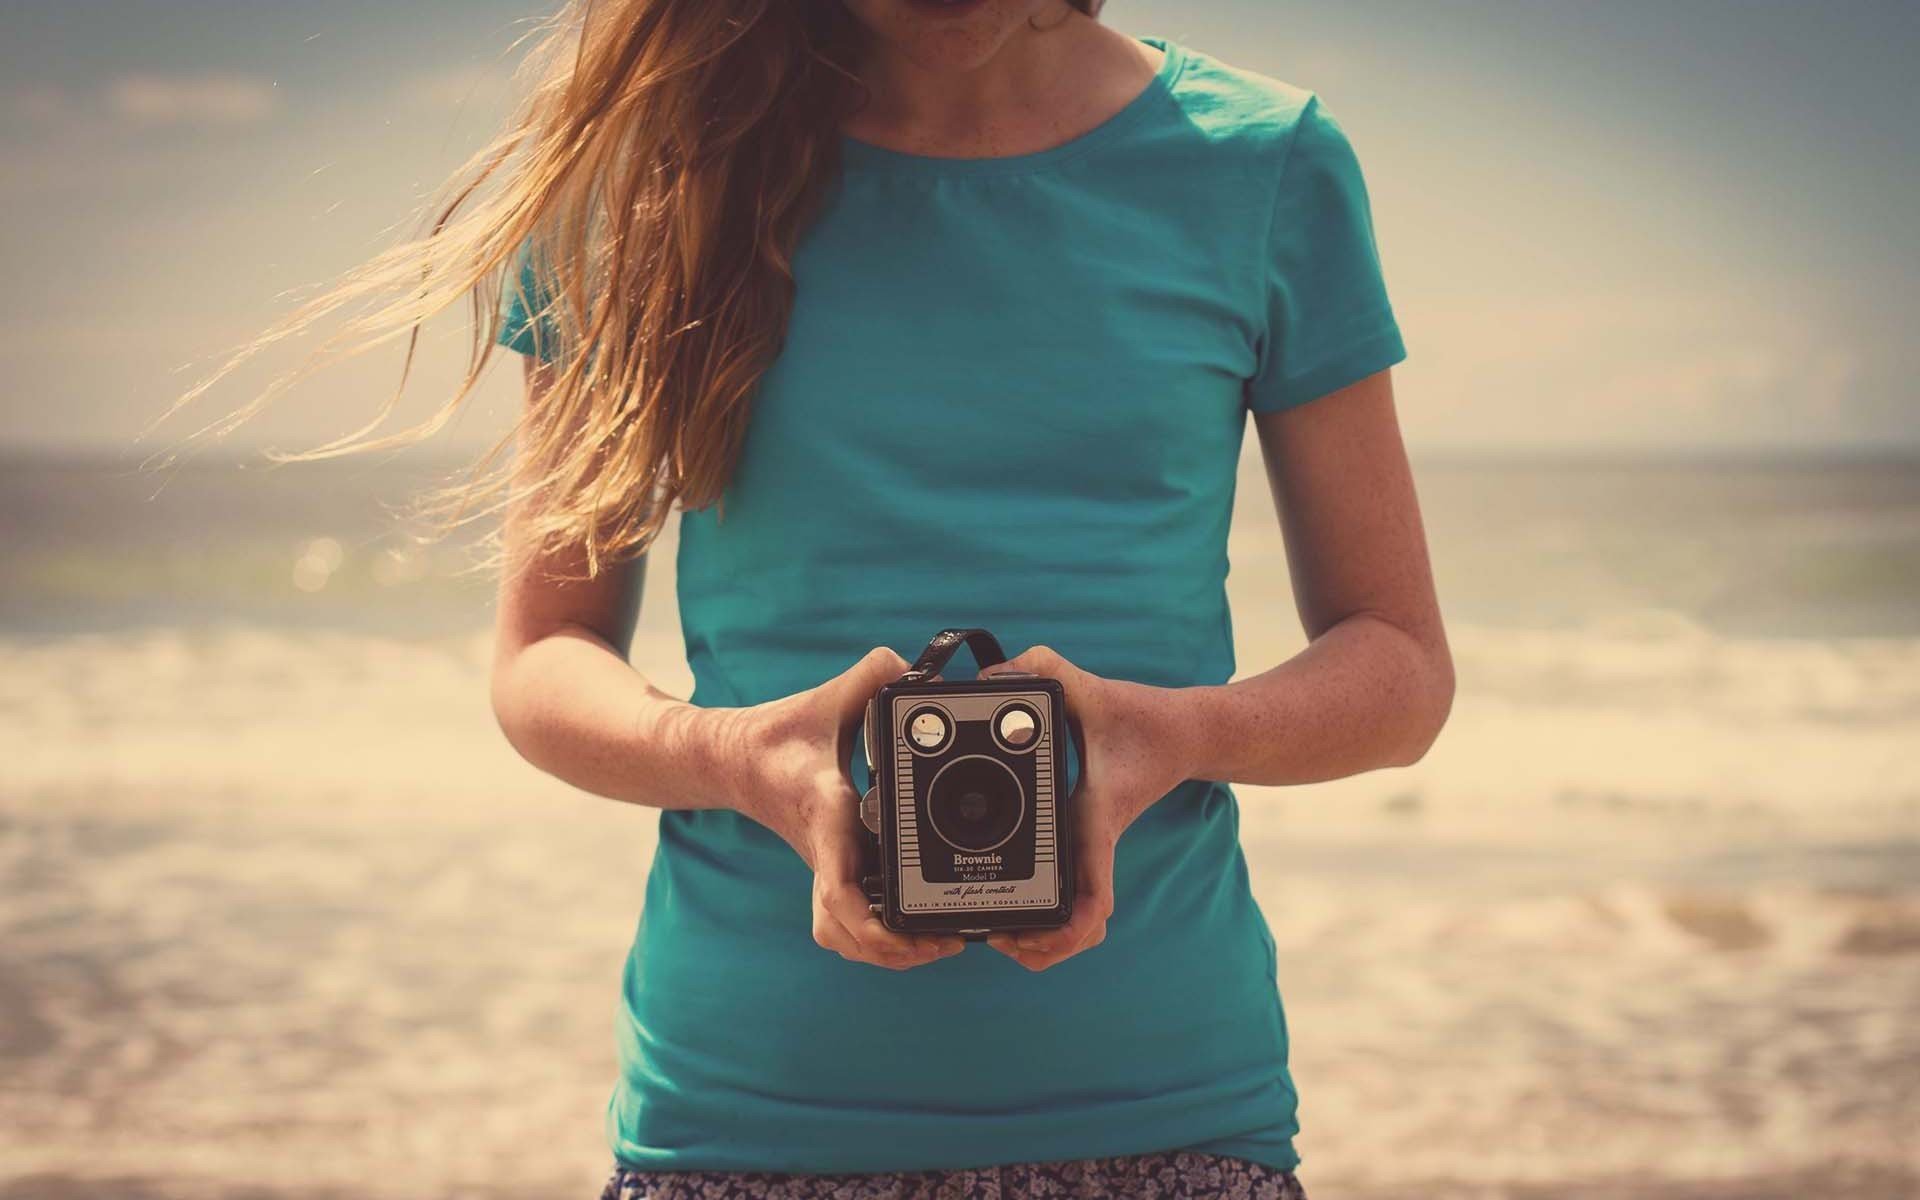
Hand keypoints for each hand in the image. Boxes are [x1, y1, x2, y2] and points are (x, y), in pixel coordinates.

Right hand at [728, 646, 966, 969]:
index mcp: (826, 815)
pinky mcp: (829, 874)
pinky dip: (876, 941)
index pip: (836, 878)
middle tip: (946, 941)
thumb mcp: (828, 697)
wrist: (736, 760)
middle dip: (892, 949)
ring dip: (885, 953)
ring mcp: (824, 870)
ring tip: (938, 944)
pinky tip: (917, 932)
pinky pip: (847, 927)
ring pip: (843, 939)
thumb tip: (918, 671)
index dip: (866, 914)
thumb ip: (874, 675)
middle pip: (843, 930)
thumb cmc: (783, 734)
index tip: (908, 928)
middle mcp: (823, 853)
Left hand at [979, 645, 1195, 971]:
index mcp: (1095, 827)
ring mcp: (1092, 852)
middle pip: (1081, 932)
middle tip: (991, 935)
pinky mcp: (1087, 844)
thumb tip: (993, 675)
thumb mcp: (1092, 690)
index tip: (1020, 938)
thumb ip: (1044, 670)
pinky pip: (1075, 899)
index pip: (1092, 900)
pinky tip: (1015, 909)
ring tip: (1000, 934)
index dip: (1063, 933)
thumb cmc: (1142, 720)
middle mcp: (1094, 848)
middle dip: (1036, 947)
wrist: (1182, 732)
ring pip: (1080, 927)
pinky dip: (1053, 920)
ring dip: (1044, 943)